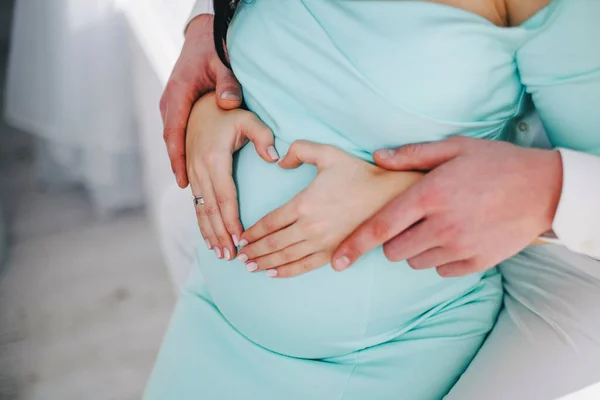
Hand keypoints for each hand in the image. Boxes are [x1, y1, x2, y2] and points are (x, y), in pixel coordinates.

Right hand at [161, 14, 242, 187]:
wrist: (202, 38)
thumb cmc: (213, 51)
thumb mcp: (222, 64)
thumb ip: (228, 82)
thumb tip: (228, 102)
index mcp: (178, 95)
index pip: (174, 133)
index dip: (177, 159)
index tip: (182, 181)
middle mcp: (170, 105)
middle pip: (172, 145)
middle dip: (180, 171)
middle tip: (189, 193)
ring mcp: (172, 109)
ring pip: (174, 144)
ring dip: (182, 167)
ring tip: (192, 192)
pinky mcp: (178, 112)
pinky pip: (178, 140)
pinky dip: (184, 158)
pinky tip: (194, 177)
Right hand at [186, 92, 278, 259]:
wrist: (199, 104)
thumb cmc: (229, 113)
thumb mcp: (248, 119)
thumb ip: (263, 136)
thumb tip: (275, 158)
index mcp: (215, 159)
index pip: (226, 196)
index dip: (232, 220)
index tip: (241, 239)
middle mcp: (199, 169)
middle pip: (211, 209)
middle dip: (221, 234)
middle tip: (231, 256)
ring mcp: (192, 173)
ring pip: (201, 209)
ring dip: (210, 233)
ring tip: (220, 254)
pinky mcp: (190, 175)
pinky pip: (196, 204)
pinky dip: (202, 223)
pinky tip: (209, 238)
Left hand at [237, 141, 421, 277]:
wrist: (389, 195)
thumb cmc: (357, 173)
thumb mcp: (327, 153)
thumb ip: (299, 150)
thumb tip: (280, 163)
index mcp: (304, 203)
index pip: (269, 222)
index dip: (252, 232)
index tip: (241, 237)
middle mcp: (309, 227)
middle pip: (272, 243)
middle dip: (253, 251)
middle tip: (239, 256)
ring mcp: (322, 243)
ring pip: (285, 257)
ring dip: (264, 263)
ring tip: (249, 266)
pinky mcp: (334, 253)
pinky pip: (304, 266)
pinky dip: (286, 271)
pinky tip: (273, 273)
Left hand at [332, 136, 562, 277]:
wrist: (544, 189)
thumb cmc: (496, 164)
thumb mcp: (454, 148)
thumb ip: (411, 155)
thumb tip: (377, 158)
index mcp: (430, 195)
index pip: (380, 227)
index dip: (354, 245)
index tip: (336, 261)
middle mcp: (442, 226)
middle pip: (393, 250)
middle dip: (392, 240)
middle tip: (411, 221)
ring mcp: (461, 247)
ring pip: (415, 262)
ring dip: (416, 248)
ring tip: (437, 226)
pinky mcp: (476, 263)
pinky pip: (441, 270)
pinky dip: (440, 258)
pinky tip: (456, 237)